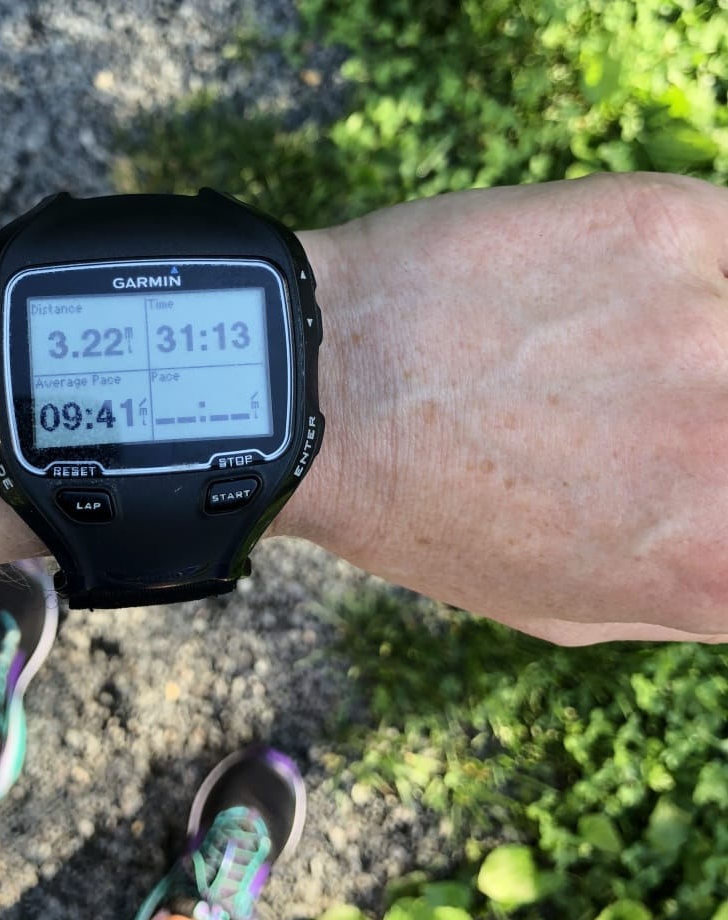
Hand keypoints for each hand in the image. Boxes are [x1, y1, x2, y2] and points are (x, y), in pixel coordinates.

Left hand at [284, 173, 727, 644]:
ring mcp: (712, 325)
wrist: (321, 391)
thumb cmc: (422, 512)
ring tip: (618, 358)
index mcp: (720, 566)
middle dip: (708, 425)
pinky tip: (617, 294)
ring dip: (702, 351)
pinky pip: (725, 247)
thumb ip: (691, 586)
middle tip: (656, 417)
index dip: (723, 502)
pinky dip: (695, 273)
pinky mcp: (669, 226)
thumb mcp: (562, 605)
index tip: (698, 475)